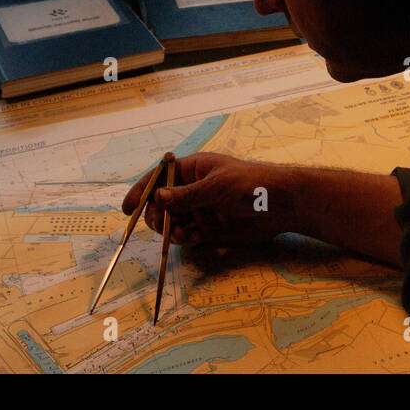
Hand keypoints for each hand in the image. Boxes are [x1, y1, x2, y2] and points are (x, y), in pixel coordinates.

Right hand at [122, 153, 288, 247]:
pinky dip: (185, 239)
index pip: (159, 178)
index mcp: (192, 169)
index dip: (141, 191)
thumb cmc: (251, 184)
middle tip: (163, 224)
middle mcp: (192, 190)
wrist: (281, 205)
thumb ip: (187, 195)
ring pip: (172, 222)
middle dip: (157, 215)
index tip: (127, 208)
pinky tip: (194, 238)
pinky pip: (187, 235)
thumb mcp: (217, 185)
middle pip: (161, 203)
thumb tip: (158, 197)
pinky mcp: (209, 229)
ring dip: (171, 229)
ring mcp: (200, 210)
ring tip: (183, 234)